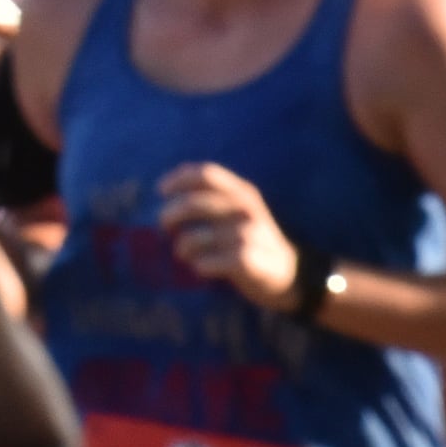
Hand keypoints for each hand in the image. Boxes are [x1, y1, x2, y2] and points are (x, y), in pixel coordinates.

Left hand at [157, 161, 300, 308]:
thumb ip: (210, 197)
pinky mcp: (248, 261)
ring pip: (197, 237)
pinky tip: (200, 267)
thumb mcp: (236, 210)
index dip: (179, 179)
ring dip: (182, 246)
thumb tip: (165, 187)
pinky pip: (208, 261)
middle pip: (195, 203)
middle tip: (164, 225)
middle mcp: (246, 209)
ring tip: (183, 253)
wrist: (285, 272)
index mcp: (242, 192)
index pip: (206, 174)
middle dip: (170, 214)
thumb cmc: (247, 237)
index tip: (160, 190)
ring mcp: (249, 235)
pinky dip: (198, 265)